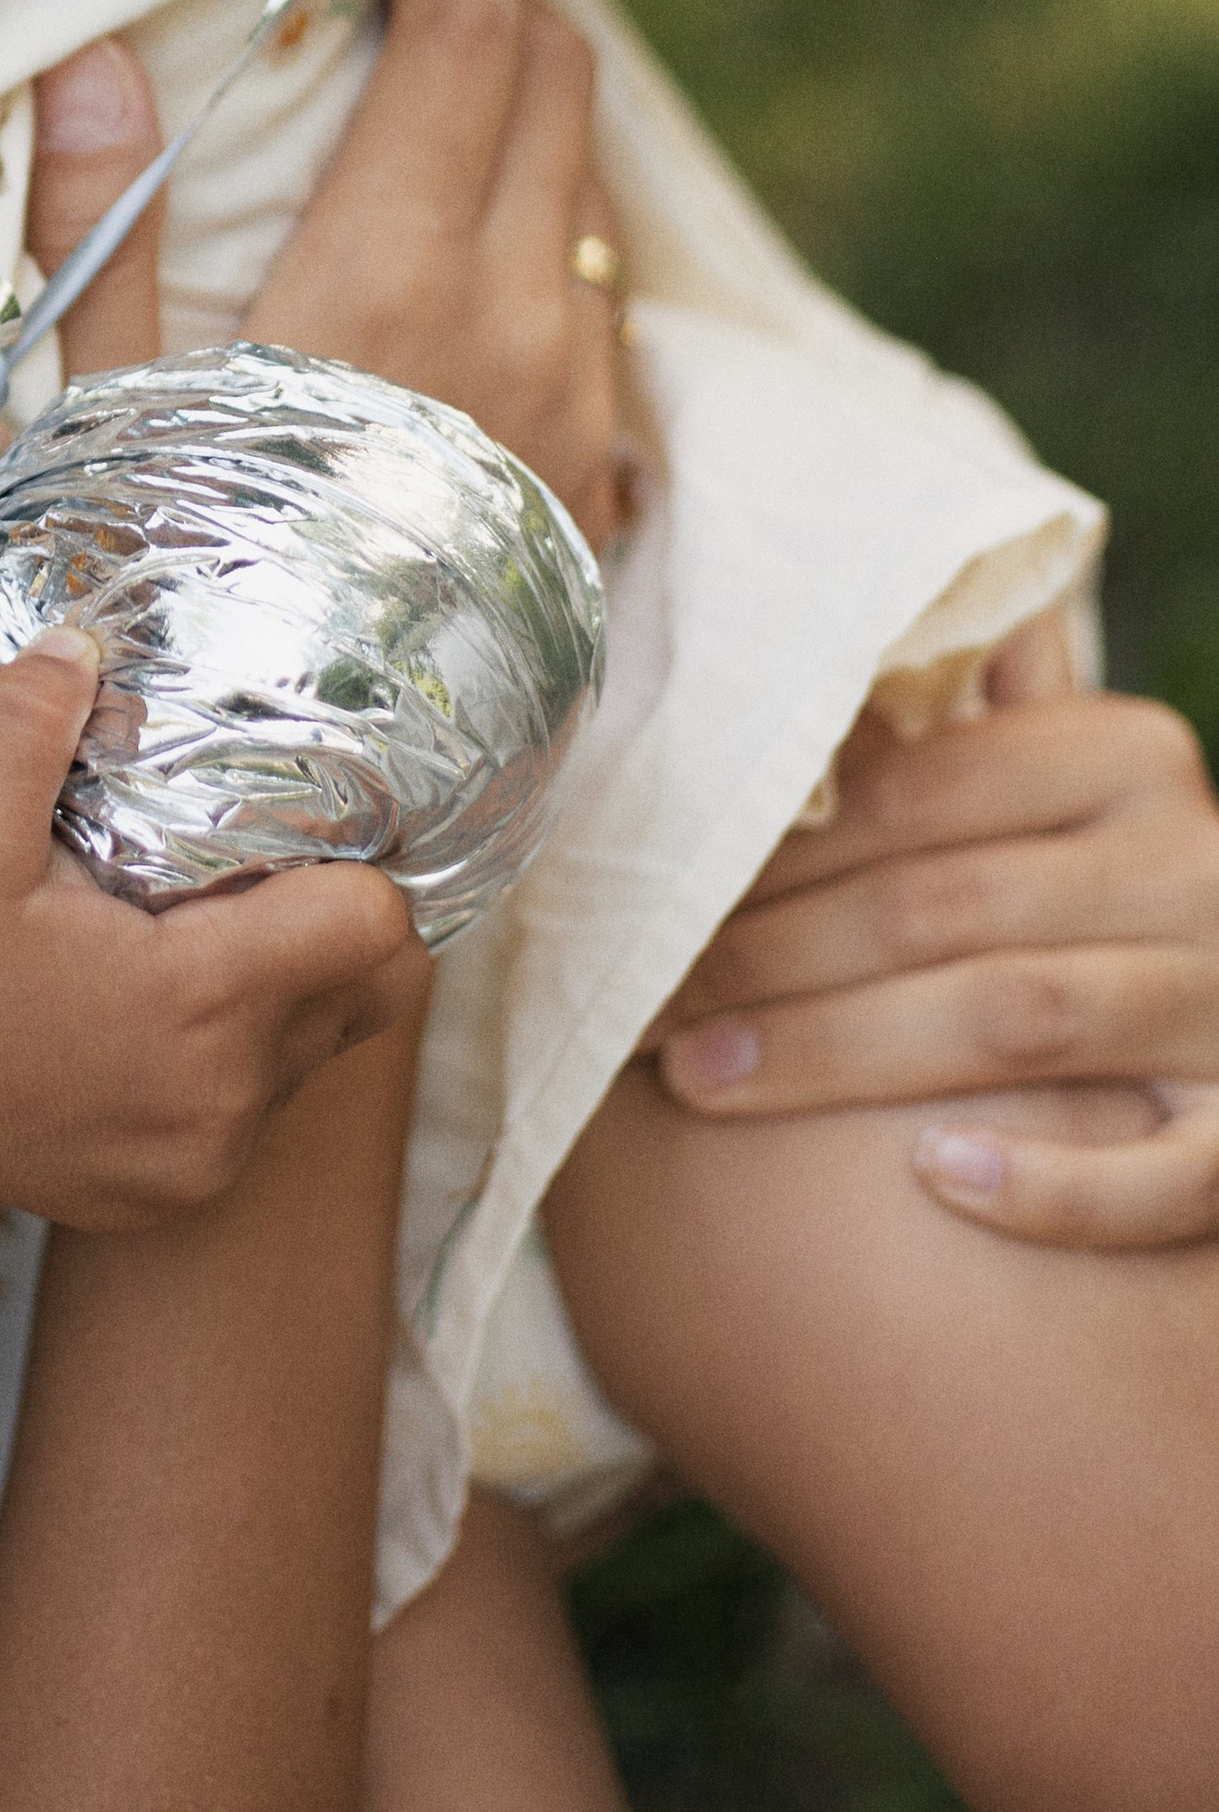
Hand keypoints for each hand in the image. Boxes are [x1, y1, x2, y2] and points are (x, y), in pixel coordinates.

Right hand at [0, 629, 418, 1227]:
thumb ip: (31, 718)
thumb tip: (85, 641)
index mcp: (196, 1000)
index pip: (377, 928)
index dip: (355, 865)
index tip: (300, 831)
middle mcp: (222, 1098)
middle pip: (370, 992)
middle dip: (335, 925)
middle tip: (256, 875)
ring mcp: (200, 1160)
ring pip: (315, 1052)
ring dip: (285, 992)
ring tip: (192, 937)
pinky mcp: (171, 1194)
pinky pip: (255, 1111)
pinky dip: (234, 1058)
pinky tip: (151, 1012)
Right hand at [26, 0, 625, 541]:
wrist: (312, 802)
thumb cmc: (179, 597)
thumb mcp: (112, 408)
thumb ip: (104, 224)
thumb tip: (88, 55)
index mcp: (391, 271)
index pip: (474, 40)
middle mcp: (516, 314)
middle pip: (564, 82)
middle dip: (507, 9)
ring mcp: (582, 397)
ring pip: (593, 191)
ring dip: (538, 128)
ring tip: (453, 122)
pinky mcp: (605, 475)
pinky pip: (604, 307)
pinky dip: (555, 248)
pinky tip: (480, 277)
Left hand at [651, 681, 1218, 1247]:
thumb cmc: (1100, 893)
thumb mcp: (1058, 793)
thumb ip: (964, 728)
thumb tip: (815, 628)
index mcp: (1126, 755)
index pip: (917, 788)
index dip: (774, 850)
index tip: (657, 898)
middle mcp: (1194, 866)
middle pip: (942, 904)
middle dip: (772, 957)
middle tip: (647, 1005)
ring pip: (1017, 1018)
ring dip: (839, 1054)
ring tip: (703, 1078)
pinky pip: (1161, 1173)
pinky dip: (1048, 1183)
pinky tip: (928, 1178)